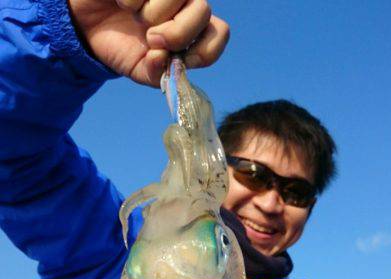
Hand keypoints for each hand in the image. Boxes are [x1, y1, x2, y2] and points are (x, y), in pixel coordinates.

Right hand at [67, 0, 228, 85]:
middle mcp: (185, 2)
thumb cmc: (120, 46)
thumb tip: (162, 58)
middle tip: (150, 37)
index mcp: (192, 29)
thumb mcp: (140, 70)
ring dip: (147, 14)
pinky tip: (120, 0)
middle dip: (175, 32)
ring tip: (133, 16)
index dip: (203, 48)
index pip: (220, 33)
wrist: (86, 27)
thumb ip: (158, 73)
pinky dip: (127, 0)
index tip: (176, 57)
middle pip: (203, 10)